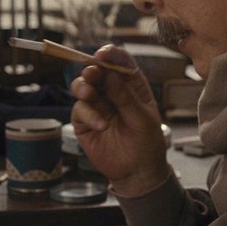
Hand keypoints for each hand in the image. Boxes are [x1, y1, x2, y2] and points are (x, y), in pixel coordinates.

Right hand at [70, 44, 170, 195]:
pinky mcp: (84, 121)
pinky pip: (79, 110)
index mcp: (131, 84)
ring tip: (89, 94)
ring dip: (84, 87)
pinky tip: (101, 125)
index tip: (103, 54)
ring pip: (82, 86)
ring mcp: (96, 105)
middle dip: (92, 69)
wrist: (138, 171)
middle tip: (92, 73)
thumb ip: (125, 96)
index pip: (119, 62)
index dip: (110, 54)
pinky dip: (88, 114)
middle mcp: (112, 91)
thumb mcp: (142, 118)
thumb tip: (109, 75)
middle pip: (96, 70)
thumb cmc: (147, 142)